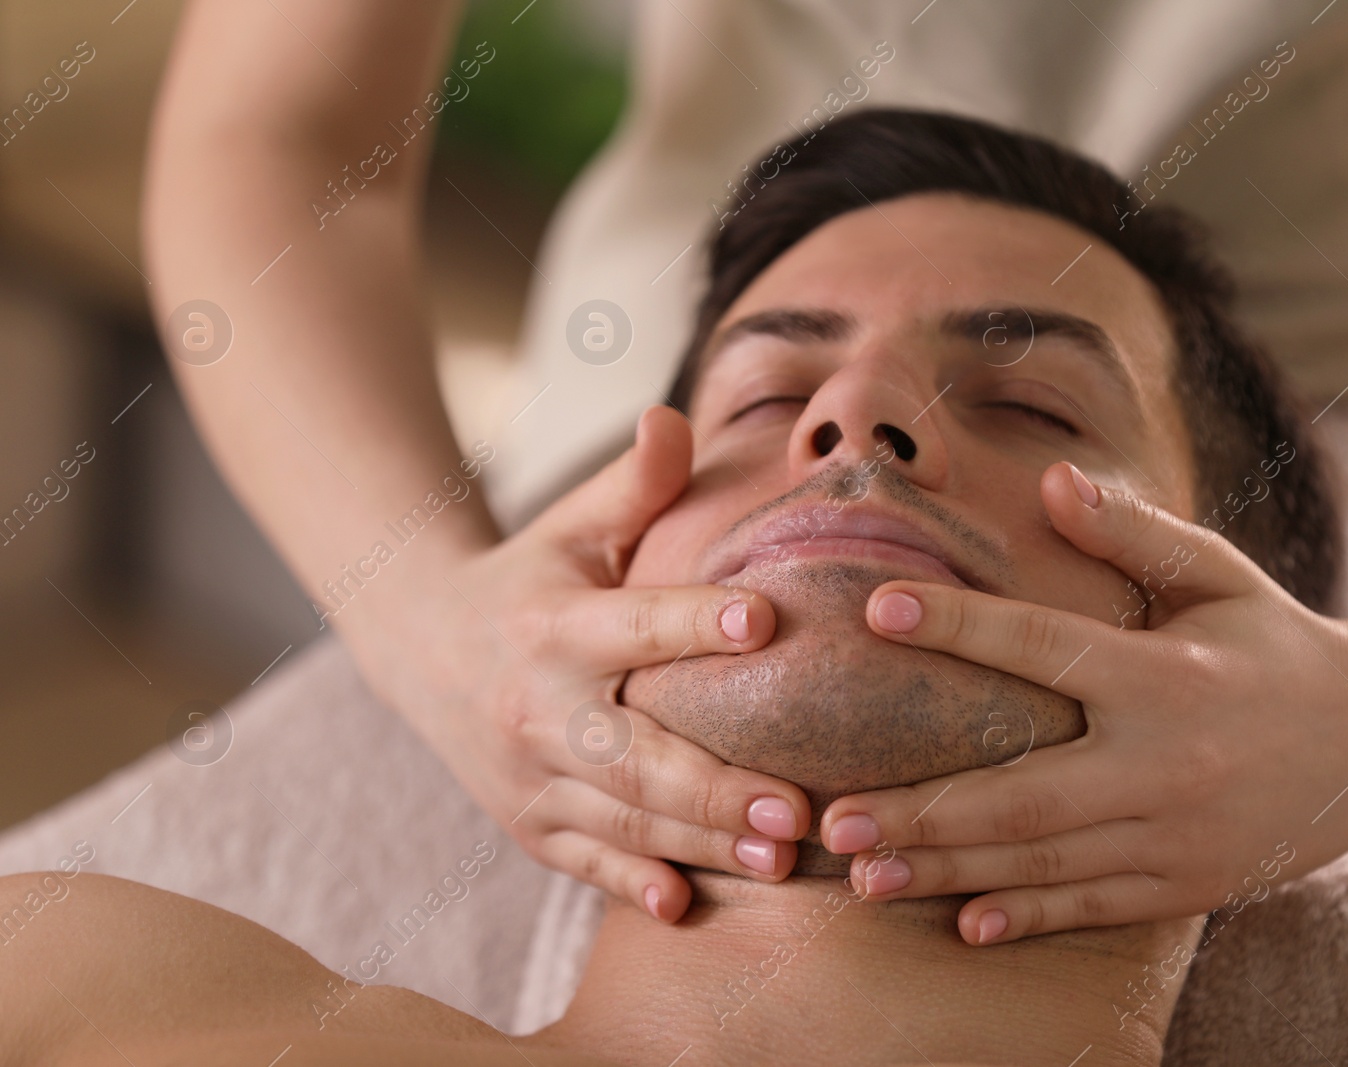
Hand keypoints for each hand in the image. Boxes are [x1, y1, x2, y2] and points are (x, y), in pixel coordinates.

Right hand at [344, 406, 810, 922]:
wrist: (424, 648)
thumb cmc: (533, 576)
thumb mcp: (572, 525)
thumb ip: (634, 483)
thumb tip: (674, 414)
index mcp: (554, 624)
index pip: (636, 624)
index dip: (697, 622)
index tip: (765, 622)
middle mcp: (537, 708)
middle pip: (630, 755)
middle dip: (712, 785)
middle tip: (797, 805)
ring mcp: (529, 778)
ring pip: (619, 821)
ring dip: (697, 843)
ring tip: (778, 855)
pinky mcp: (530, 825)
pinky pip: (584, 863)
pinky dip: (630, 886)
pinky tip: (686, 905)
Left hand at [818, 462, 1347, 943]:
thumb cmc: (1276, 641)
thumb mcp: (1217, 575)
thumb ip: (1133, 532)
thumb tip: (1050, 477)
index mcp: (1166, 674)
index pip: (1044, 645)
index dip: (958, 624)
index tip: (875, 610)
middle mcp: (1168, 763)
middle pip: (1023, 794)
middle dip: (921, 810)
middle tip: (831, 818)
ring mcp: (1179, 836)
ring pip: (1044, 862)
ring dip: (947, 871)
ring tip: (862, 876)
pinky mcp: (1191, 885)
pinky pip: (1095, 907)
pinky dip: (1027, 916)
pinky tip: (961, 921)